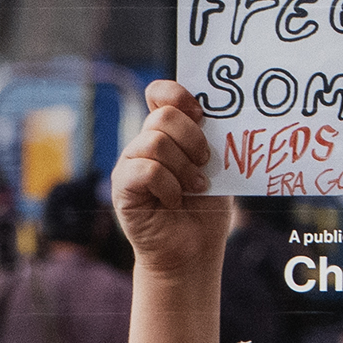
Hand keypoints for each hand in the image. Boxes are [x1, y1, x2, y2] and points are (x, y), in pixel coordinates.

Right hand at [112, 81, 235, 278]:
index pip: (160, 93)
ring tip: (194, 187)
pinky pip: (146, 170)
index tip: (201, 113)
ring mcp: (130, 163)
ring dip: (183, 167)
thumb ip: (210, 139)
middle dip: (192, 139)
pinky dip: (168, 186)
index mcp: (168, 132)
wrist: (193, 249)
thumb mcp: (215, 166)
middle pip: (163, 116)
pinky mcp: (122, 187)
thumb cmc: (205, 207)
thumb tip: (220, 113)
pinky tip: (174, 201)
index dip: (179, 94)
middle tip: (204, 162)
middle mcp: (145, 142)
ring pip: (155, 143)